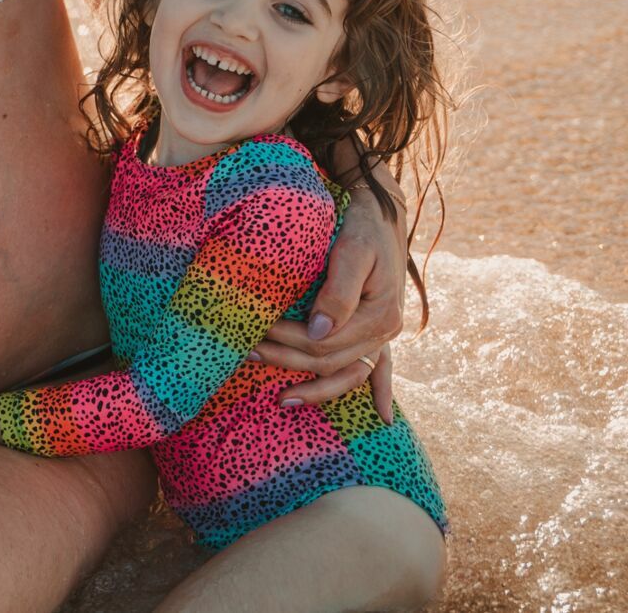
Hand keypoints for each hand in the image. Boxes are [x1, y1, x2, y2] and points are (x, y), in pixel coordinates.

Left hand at [253, 185, 406, 420]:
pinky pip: (380, 368)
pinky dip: (380, 391)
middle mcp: (386, 330)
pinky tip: (383, 418)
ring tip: (281, 398)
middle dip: (287, 361)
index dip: (288, 341)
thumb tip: (318, 331)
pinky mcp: (379, 329)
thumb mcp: (353, 250)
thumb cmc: (363, 227)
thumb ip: (338, 291)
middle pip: (331, 361)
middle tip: (246, 354)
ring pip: (348, 372)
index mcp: (379, 314)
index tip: (255, 332)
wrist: (383, 213)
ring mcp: (384, 334)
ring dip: (315, 386)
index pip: (325, 343)